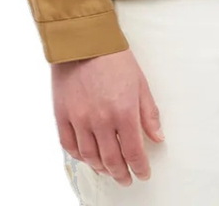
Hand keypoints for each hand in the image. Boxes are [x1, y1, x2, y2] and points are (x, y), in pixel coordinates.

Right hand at [52, 48, 163, 186]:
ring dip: (101, 168)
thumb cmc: (114, 57)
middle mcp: (101, 120)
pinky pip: (69, 145)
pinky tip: (87, 157)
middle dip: (121, 173)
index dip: (140, 167)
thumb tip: (157, 137)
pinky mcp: (62, 114)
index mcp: (124, 112)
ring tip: (108, 170)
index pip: (133, 152)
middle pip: (112, 160)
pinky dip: (79, 156)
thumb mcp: (140, 82)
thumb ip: (149, 113)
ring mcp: (79, 119)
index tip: (143, 173)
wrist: (84, 40)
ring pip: (90, 157)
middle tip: (126, 178)